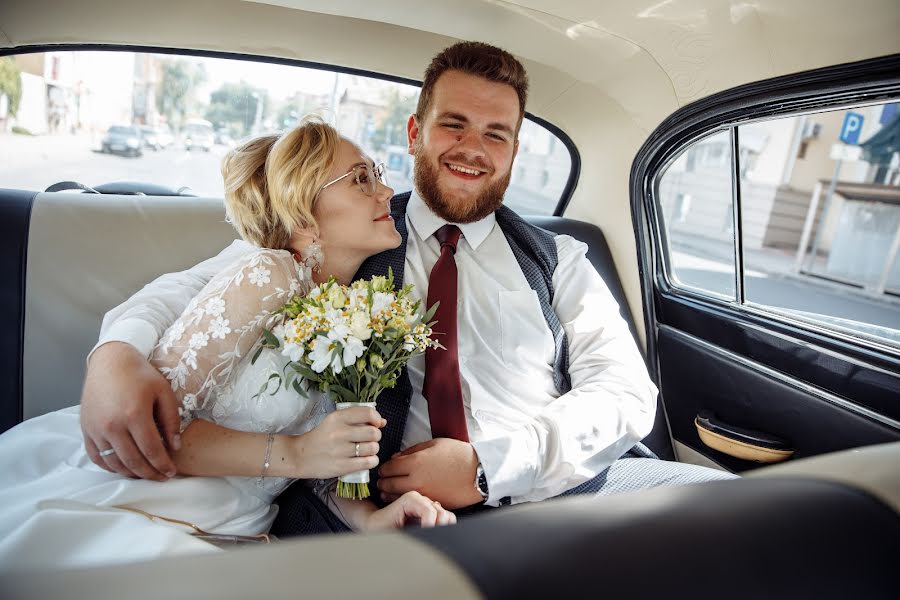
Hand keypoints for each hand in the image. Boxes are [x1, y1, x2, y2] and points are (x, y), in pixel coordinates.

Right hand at [80, 342, 180, 480]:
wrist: (110, 361)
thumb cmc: (140, 374)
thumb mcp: (163, 392)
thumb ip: (171, 420)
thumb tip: (175, 446)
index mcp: (134, 414)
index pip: (151, 450)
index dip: (163, 465)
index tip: (171, 472)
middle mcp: (112, 425)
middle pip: (133, 461)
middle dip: (150, 474)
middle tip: (161, 477)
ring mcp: (96, 429)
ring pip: (114, 463)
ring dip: (131, 473)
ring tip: (146, 474)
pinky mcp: (86, 430)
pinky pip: (97, 457)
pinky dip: (111, 466)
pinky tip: (125, 467)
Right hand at [293, 406, 385, 478]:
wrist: (300, 456)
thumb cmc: (321, 437)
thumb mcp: (335, 422)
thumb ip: (358, 418)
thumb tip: (382, 422)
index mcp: (337, 417)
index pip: (367, 412)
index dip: (376, 418)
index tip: (375, 423)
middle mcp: (339, 433)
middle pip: (373, 432)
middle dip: (376, 436)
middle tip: (368, 439)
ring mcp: (340, 451)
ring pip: (373, 448)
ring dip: (373, 449)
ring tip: (365, 450)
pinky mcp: (342, 466)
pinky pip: (369, 462)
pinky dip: (372, 461)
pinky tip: (365, 459)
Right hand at [364, 491, 455, 530]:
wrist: (375, 528)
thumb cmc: (395, 531)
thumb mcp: (421, 531)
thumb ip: (435, 526)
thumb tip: (449, 524)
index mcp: (429, 508)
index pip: (449, 518)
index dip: (445, 529)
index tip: (435, 538)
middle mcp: (426, 501)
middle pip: (447, 516)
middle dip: (441, 529)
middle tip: (430, 537)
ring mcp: (419, 498)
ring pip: (440, 514)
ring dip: (434, 528)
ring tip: (424, 534)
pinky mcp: (410, 498)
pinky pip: (429, 512)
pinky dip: (428, 524)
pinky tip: (422, 529)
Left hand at [377, 438, 482, 509]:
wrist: (478, 471)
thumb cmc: (458, 455)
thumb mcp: (434, 444)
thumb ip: (411, 451)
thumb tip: (396, 458)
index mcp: (415, 462)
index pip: (387, 468)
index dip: (382, 468)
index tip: (383, 469)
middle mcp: (416, 480)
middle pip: (387, 485)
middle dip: (383, 482)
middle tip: (382, 480)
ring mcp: (423, 494)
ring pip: (396, 498)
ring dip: (389, 494)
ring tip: (389, 491)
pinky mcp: (431, 503)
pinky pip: (411, 504)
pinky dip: (404, 501)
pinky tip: (405, 497)